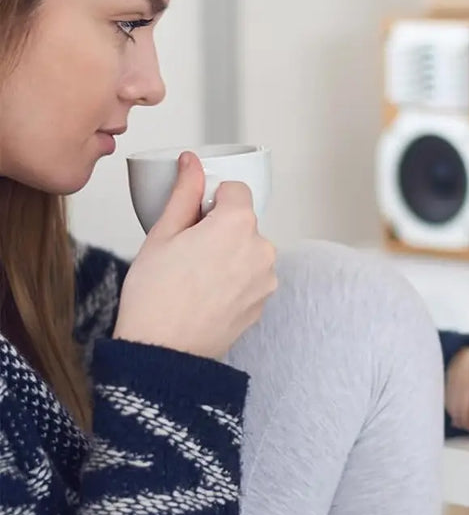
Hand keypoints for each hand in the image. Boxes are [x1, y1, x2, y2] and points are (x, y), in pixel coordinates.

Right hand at [113, 151, 276, 359]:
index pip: (236, 189)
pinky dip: (233, 278)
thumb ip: (184, 193)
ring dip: (228, 254)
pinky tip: (206, 294)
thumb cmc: (156, 296)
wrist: (163, 352)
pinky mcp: (264, 302)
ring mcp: (266, 278)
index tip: (192, 218)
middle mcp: (262, 249)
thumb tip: (192, 162)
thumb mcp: (162, 234)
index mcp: (238, 225)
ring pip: (247, 250)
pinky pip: (250, 276)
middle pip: (243, 222)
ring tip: (194, 277)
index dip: (210, 200)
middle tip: (185, 252)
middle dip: (219, 229)